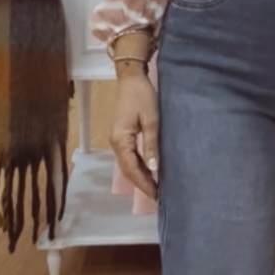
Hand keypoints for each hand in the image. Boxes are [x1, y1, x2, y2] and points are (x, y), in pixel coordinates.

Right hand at [109, 68, 159, 200]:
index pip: (132, 169)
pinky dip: (138, 166)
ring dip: (140, 176)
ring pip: (128, 165)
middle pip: (128, 170)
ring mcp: (117, 140)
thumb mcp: (151, 120)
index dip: (144, 183)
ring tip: (155, 187)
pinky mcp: (122, 136)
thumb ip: (151, 145)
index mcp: (121, 141)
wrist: (131, 78)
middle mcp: (116, 144)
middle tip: (158, 196)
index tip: (157, 195)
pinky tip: (149, 171)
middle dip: (142, 184)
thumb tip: (154, 169)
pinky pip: (129, 157)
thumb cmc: (142, 96)